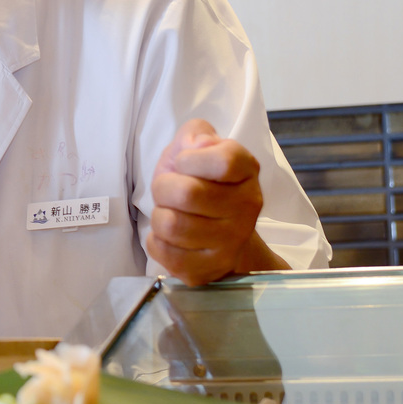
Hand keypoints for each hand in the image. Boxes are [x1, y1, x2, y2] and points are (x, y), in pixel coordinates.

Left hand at [145, 119, 279, 285]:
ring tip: (170, 212)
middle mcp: (247, 207)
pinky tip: (169, 236)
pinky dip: (155, 240)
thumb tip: (196, 145)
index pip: (223, 161)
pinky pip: (163, 251)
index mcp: (247, 171)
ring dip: (159, 215)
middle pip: (186, 193)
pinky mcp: (208, 269)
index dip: (190, 159)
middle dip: (163, 187)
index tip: (184, 163)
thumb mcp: (196, 148)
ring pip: (170, 224)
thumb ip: (196, 134)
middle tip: (168, 190)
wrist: (218, 232)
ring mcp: (230, 242)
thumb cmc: (201, 182)